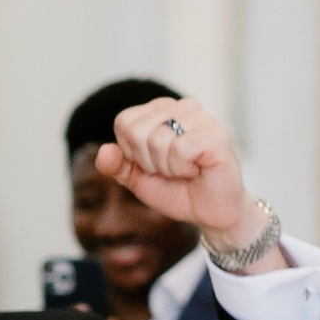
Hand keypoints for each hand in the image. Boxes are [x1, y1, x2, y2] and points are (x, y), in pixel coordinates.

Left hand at [96, 94, 255, 246]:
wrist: (210, 213)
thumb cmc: (177, 190)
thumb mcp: (138, 179)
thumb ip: (117, 165)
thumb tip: (103, 151)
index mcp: (162, 109)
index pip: (124, 122)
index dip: (132, 152)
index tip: (154, 163)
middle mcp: (183, 106)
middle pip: (137, 131)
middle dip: (148, 161)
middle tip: (172, 169)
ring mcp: (202, 118)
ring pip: (157, 140)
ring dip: (167, 167)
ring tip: (187, 170)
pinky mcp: (216, 135)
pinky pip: (180, 150)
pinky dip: (183, 168)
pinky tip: (198, 169)